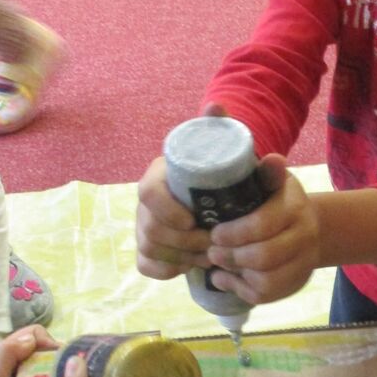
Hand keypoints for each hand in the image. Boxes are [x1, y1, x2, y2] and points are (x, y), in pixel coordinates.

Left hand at [0, 325, 58, 376]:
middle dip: (55, 360)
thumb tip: (33, 339)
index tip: (57, 358)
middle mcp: (14, 367)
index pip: (32, 335)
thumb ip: (8, 352)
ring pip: (46, 372)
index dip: (46, 341)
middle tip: (66, 375)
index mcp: (3, 355)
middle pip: (42, 353)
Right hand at [135, 103, 240, 279]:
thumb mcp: (232, 155)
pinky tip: (189, 265)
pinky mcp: (147, 249)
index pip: (148, 192)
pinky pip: (146, 265)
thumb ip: (229, 132)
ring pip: (150, 248)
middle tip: (213, 243)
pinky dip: (167, 269)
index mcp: (159, 174)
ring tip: (210, 254)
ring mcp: (144, 225)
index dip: (166, 211)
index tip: (192, 221)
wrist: (220, 195)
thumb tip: (215, 106)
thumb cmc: (225, 174)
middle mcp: (146, 201)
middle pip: (150, 227)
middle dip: (183, 241)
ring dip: (181, 256)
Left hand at [205, 153, 320, 304]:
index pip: (263, 224)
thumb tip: (273, 159)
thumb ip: (267, 172)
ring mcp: (303, 262)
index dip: (234, 233)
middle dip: (231, 256)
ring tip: (218, 264)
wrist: (312, 226)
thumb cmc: (279, 200)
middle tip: (212, 251)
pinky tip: (225, 278)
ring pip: (266, 281)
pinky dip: (240, 290)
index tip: (215, 233)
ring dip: (236, 275)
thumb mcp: (274, 182)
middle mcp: (305, 235)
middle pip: (264, 257)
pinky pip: (266, 296)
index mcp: (295, 207)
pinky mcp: (295, 283)